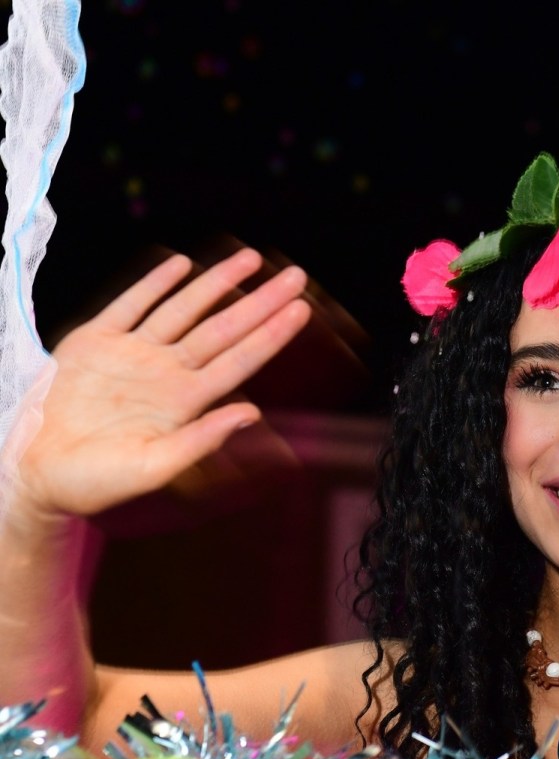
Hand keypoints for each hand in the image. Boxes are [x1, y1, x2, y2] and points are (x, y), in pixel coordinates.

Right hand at [12, 247, 310, 520]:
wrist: (39, 473)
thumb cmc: (96, 481)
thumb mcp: (153, 468)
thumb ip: (201, 440)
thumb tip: (252, 414)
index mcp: (184, 402)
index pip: (239, 360)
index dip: (271, 335)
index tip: (301, 311)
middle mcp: (166, 372)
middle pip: (223, 328)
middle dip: (260, 301)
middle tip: (295, 276)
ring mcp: (133, 354)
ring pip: (183, 309)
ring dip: (216, 283)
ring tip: (250, 259)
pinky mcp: (94, 343)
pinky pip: (129, 305)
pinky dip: (154, 284)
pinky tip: (180, 265)